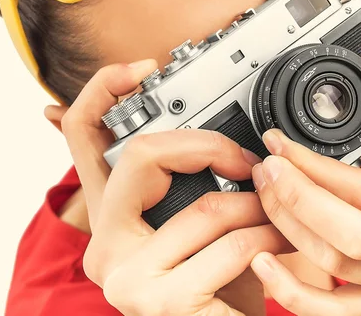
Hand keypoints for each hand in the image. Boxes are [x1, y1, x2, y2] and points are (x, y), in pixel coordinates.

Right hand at [53, 60, 290, 315]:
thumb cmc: (218, 283)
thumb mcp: (200, 225)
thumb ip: (192, 183)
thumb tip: (217, 145)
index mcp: (110, 214)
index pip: (80, 135)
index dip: (102, 90)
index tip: (141, 68)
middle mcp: (104, 243)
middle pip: (140, 154)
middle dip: (208, 149)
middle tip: (246, 163)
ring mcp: (126, 276)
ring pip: (204, 204)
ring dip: (257, 206)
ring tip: (276, 213)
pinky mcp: (159, 302)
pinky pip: (230, 245)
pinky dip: (268, 237)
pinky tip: (280, 242)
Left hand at [250, 47, 360, 315]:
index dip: (312, 166)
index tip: (279, 142)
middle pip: (350, 234)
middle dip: (294, 199)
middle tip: (265, 169)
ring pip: (339, 266)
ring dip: (288, 230)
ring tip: (263, 195)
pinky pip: (340, 312)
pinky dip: (298, 296)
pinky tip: (266, 265)